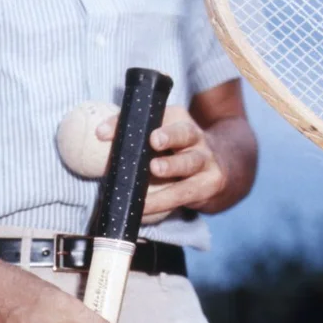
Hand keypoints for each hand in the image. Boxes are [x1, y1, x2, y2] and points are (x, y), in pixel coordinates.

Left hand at [97, 105, 226, 219]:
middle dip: (170, 136)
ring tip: (155, 169)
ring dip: (172, 166)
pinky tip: (144, 207)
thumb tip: (100, 134)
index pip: (157, 115)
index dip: (133, 121)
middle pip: (185, 133)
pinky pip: (184, 193)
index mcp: (180, 120)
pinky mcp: (209, 184)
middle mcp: (196, 138)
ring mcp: (205, 161)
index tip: (104, 132)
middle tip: (154, 140)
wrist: (221, 168)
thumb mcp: (162, 137)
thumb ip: (132, 134)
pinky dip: (163, 201)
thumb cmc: (178, 152)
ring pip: (190, 162)